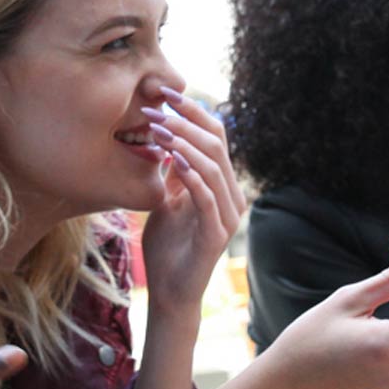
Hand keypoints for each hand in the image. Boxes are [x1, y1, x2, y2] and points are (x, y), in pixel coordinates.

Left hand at [140, 86, 245, 313]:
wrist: (169, 293)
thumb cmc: (167, 247)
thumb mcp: (166, 200)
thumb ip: (172, 172)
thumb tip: (165, 137)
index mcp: (222, 185)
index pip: (215, 137)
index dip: (193, 113)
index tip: (164, 95)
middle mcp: (231, 196)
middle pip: (216, 145)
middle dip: (186, 122)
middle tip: (156, 108)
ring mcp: (227, 215)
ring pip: (213, 166)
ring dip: (184, 143)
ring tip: (159, 129)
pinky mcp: (216, 234)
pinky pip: (207, 196)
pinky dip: (191, 175)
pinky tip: (173, 160)